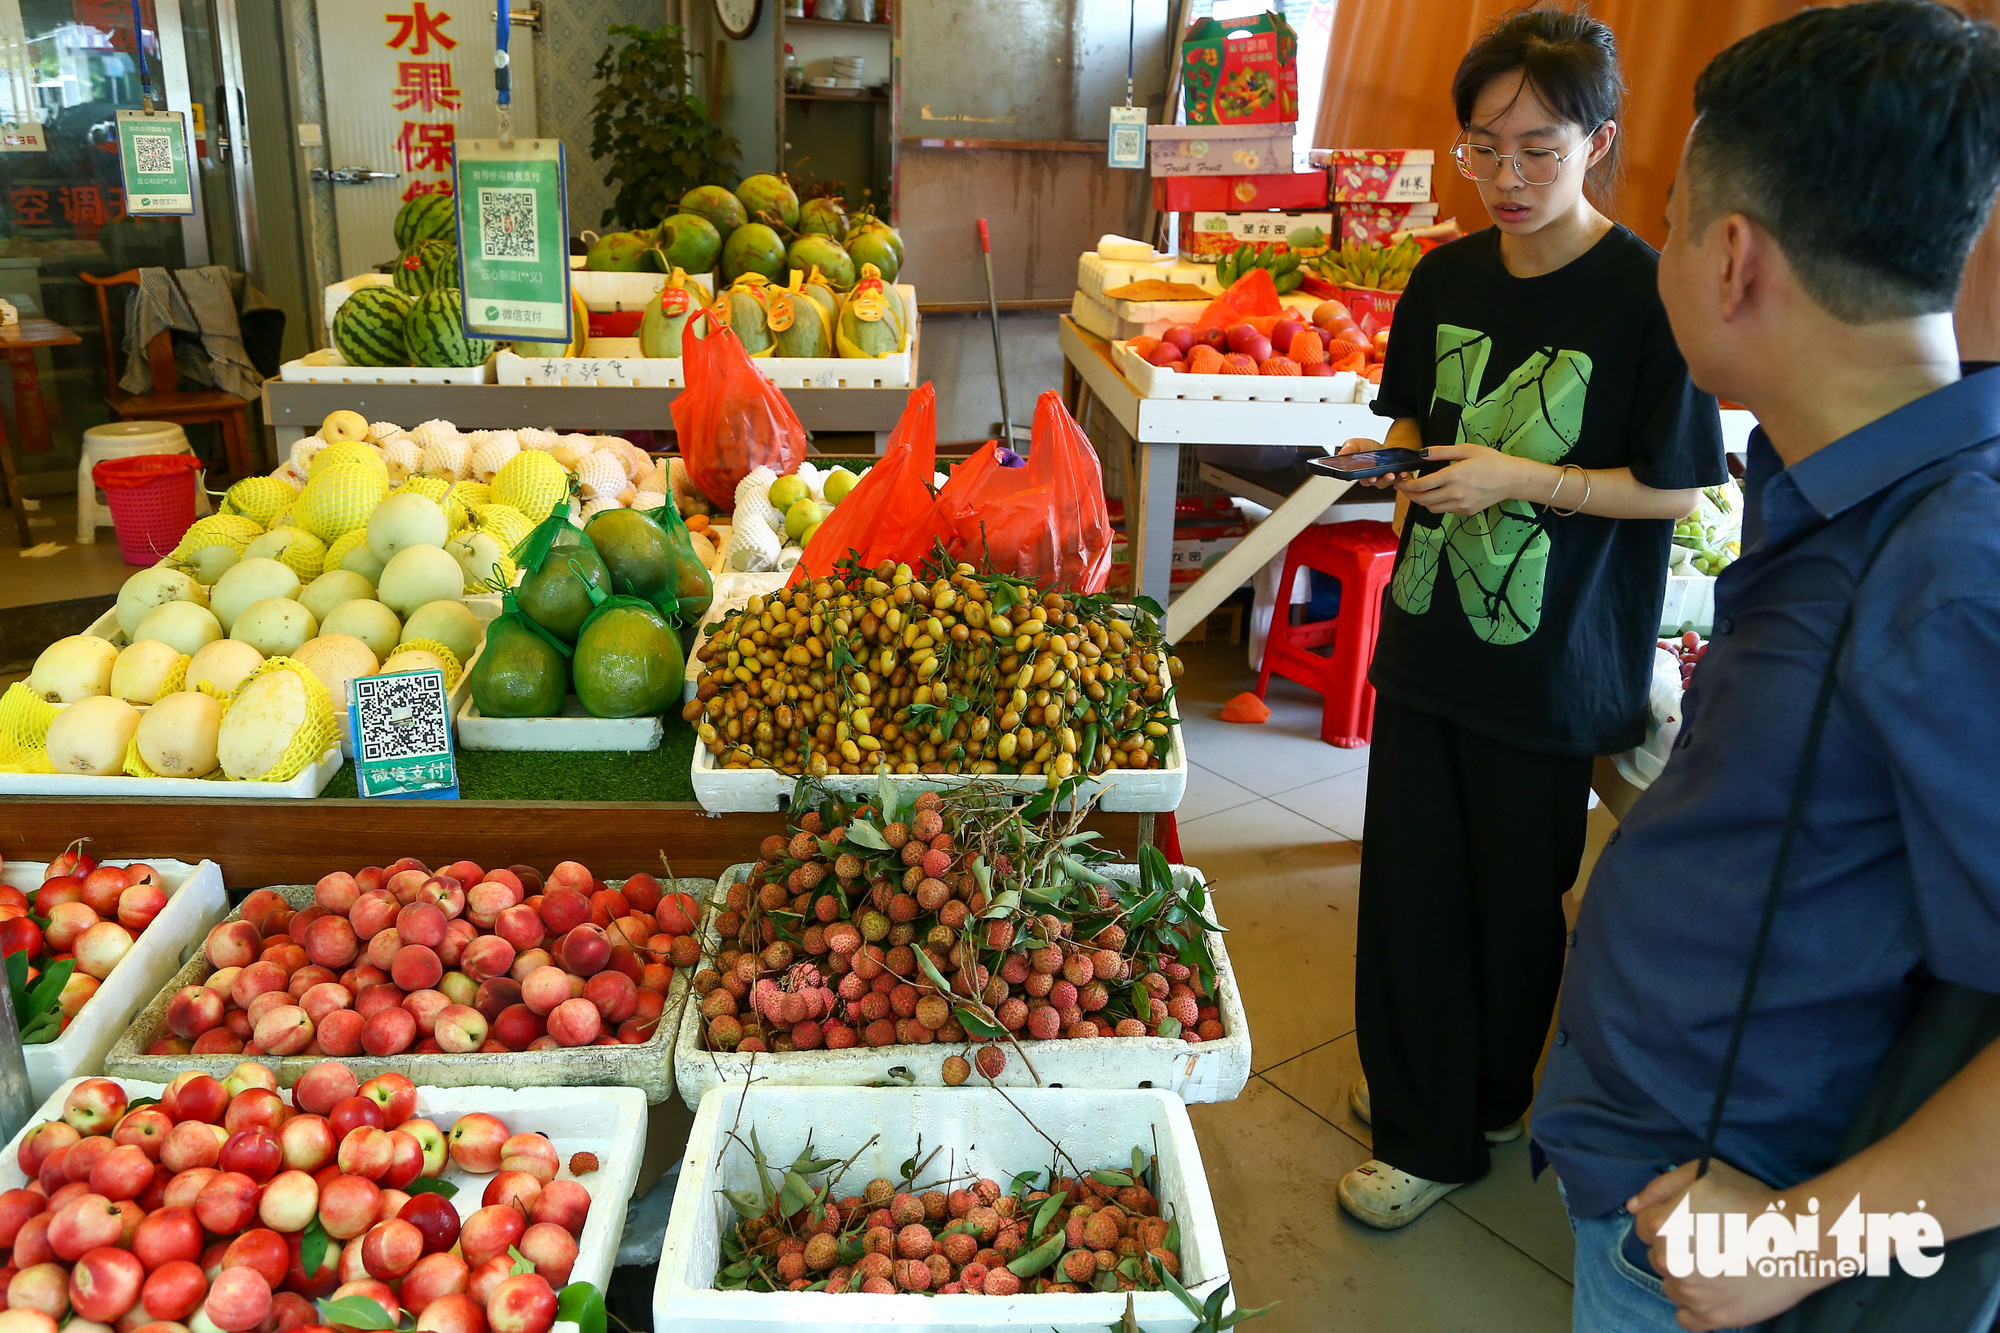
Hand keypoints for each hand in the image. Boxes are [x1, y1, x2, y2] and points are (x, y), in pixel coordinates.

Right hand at [1337, 436, 1406, 488]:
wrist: (1385, 448)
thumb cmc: (1369, 448)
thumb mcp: (1356, 444)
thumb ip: (1349, 448)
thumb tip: (1342, 453)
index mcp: (1360, 472)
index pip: (1359, 478)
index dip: (1363, 478)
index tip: (1367, 477)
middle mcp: (1371, 478)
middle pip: (1372, 482)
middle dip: (1375, 480)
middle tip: (1376, 477)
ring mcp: (1383, 479)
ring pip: (1385, 482)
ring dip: (1388, 479)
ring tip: (1390, 474)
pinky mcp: (1395, 477)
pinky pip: (1398, 479)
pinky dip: (1401, 476)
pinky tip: (1403, 473)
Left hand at [1394, 443, 1535, 514]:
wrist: (1511, 479)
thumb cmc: (1491, 461)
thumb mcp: (1466, 450)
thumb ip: (1442, 452)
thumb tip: (1422, 453)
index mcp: (1453, 476)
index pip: (1421, 485)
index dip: (1406, 485)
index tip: (1400, 482)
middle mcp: (1454, 493)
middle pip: (1422, 500)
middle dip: (1409, 495)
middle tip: (1405, 488)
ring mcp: (1460, 505)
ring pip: (1431, 508)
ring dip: (1422, 501)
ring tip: (1421, 492)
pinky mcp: (1466, 512)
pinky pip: (1445, 511)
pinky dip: (1438, 504)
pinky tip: (1440, 494)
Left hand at [1629, 1160, 1835, 1329]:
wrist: (1797, 1240)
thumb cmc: (1751, 1201)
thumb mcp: (1703, 1174)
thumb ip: (1661, 1187)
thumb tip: (1633, 1207)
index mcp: (1663, 1225)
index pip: (1645, 1226)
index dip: (1669, 1221)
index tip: (1694, 1221)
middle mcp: (1669, 1261)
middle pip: (1657, 1256)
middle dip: (1677, 1248)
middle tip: (1712, 1241)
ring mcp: (1689, 1293)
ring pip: (1671, 1285)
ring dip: (1686, 1277)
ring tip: (1720, 1264)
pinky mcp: (1711, 1318)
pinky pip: (1685, 1317)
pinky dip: (1696, 1307)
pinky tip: (1715, 1290)